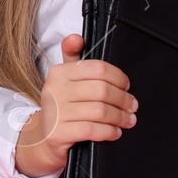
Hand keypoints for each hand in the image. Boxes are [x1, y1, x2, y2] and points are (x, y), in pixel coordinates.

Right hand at [13, 33, 136, 177]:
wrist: (45, 140)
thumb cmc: (63, 106)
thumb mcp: (66, 80)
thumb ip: (73, 57)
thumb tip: (75, 37)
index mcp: (59, 73)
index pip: (98, 69)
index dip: (118, 78)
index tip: (126, 86)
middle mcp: (54, 90)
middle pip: (102, 90)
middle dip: (123, 99)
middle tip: (132, 106)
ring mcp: (55, 113)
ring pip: (100, 111)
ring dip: (120, 117)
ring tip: (128, 120)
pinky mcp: (59, 134)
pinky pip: (92, 130)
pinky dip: (109, 132)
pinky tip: (115, 132)